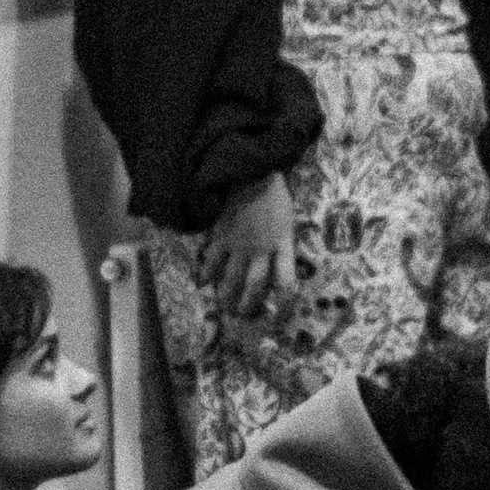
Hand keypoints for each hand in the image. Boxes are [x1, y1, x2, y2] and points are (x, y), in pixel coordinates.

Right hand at [200, 172, 298, 318]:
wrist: (249, 170)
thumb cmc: (273, 192)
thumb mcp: (288, 219)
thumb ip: (283, 241)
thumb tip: (279, 263)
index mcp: (283, 244)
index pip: (287, 283)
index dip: (283, 305)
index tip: (278, 319)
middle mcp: (262, 249)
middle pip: (255, 286)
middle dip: (249, 305)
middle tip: (243, 316)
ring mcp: (240, 244)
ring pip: (232, 279)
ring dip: (227, 296)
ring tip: (224, 307)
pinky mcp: (221, 236)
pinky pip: (212, 261)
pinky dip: (206, 274)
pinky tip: (202, 284)